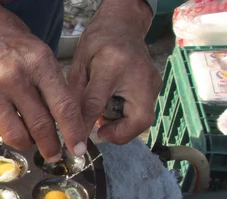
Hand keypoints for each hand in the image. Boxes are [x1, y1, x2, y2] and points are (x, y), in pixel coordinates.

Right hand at [0, 0, 86, 161]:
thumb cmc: (10, 42)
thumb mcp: (39, 54)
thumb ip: (52, 84)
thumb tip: (66, 122)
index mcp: (38, 63)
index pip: (63, 106)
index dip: (73, 132)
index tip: (78, 149)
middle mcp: (15, 78)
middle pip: (40, 126)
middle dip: (50, 147)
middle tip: (54, 154)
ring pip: (14, 135)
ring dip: (25, 143)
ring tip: (27, 139)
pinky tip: (1, 120)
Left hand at [67, 0, 161, 143]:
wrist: (122, 26)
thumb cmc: (97, 45)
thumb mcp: (79, 66)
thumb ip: (76, 96)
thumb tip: (70, 126)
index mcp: (112, 65)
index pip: (96, 104)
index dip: (85, 126)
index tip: (77, 144)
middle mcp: (138, 75)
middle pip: (138, 119)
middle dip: (119, 134)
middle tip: (100, 131)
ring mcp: (151, 81)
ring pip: (142, 119)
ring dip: (122, 126)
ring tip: (103, 117)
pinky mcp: (155, 86)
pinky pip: (143, 112)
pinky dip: (127, 118)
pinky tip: (112, 109)